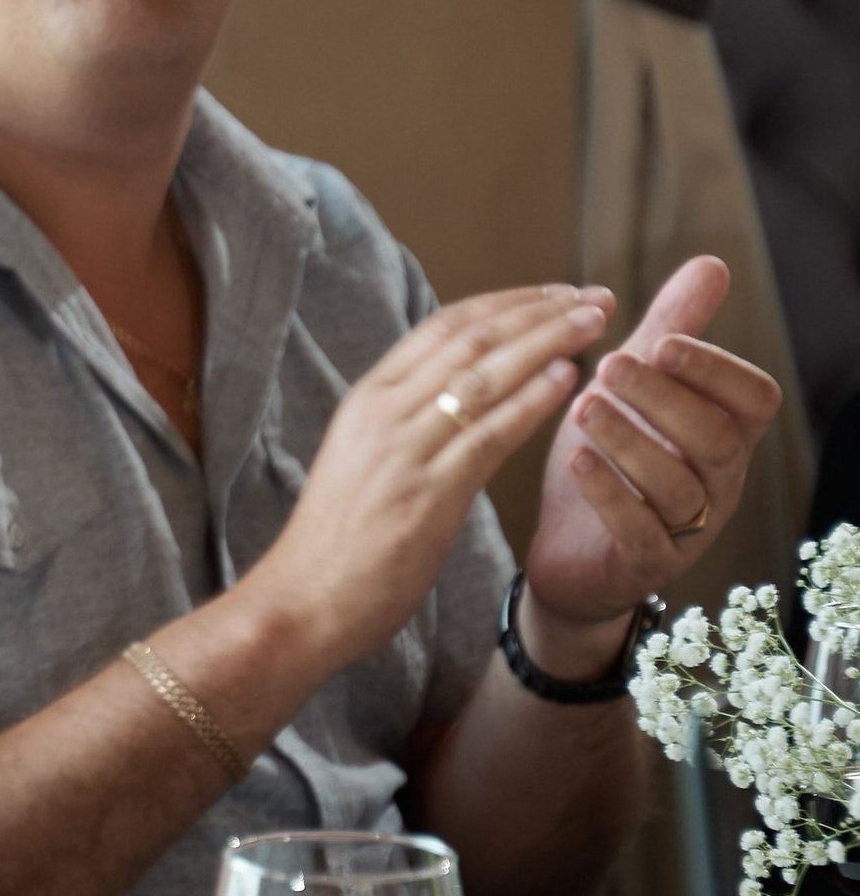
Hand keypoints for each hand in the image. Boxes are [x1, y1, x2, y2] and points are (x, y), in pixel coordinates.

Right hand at [241, 285, 611, 682]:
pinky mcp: (426, 495)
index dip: (509, 303)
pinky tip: (569, 380)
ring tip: (596, 322)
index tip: (557, 293)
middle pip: (473, 339)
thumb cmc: (335, 542)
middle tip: (595, 296)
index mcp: (368, 397)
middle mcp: (384, 411)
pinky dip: (532, 401)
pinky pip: (489, 435)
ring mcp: (403, 451)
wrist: (300, 602)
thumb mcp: (364, 459)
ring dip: (548, 342)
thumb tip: (458, 399)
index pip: (446, 326)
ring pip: (486, 375)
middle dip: (541, 311)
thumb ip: (406, 423)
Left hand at [521, 255, 783, 656]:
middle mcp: (718, 483)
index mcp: (725, 435)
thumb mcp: (635, 392)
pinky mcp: (645, 564)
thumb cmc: (610, 461)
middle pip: (718, 439)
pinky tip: (576, 459)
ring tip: (583, 406)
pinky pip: (641, 532)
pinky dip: (609, 493)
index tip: (664, 341)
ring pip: (678, 486)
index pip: (755, 399)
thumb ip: (671, 333)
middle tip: (610, 364)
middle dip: (665, 398)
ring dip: (630, 441)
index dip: (716, 369)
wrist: (567, 554)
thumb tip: (712, 264)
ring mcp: (687, 530)